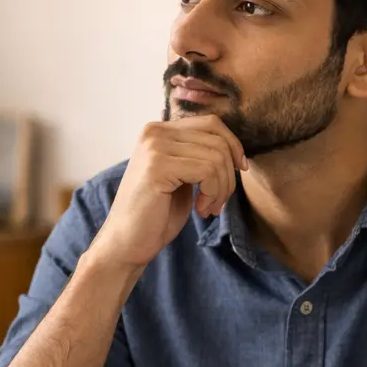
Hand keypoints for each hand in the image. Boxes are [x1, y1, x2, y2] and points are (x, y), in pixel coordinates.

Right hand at [89, 116, 247, 270]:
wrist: (126, 243)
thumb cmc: (156, 214)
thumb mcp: (182, 176)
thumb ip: (198, 155)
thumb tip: (234, 148)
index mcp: (159, 131)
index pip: (211, 124)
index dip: (233, 146)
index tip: (240, 170)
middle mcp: (154, 132)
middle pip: (217, 140)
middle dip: (228, 174)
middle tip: (217, 202)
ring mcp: (154, 147)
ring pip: (216, 157)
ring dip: (221, 188)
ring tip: (208, 208)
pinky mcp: (158, 166)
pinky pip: (207, 170)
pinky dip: (212, 193)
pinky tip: (200, 209)